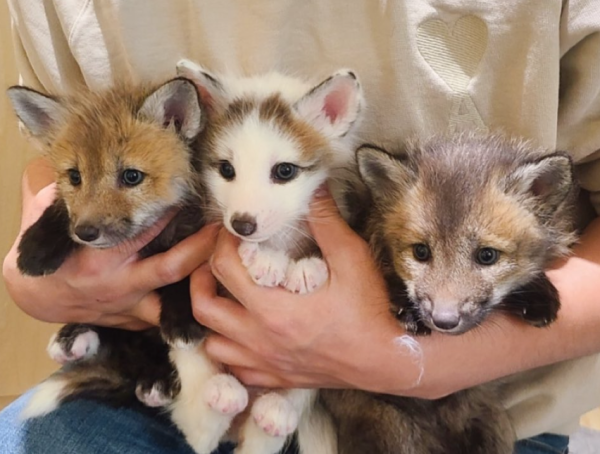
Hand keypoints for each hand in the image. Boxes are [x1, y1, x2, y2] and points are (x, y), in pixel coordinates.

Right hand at [3, 159, 217, 329]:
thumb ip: (64, 190)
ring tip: (230, 262)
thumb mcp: (50, 219)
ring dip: (202, 283)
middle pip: (170, 268)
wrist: (40, 297)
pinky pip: (168, 315)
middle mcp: (119, 284)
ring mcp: (131, 306)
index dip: (169, 213)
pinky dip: (190, 301)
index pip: (140, 232)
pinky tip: (215, 286)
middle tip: (224, 228)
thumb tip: (68, 156)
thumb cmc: (52, 251)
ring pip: (175, 302)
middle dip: (201, 249)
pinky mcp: (137, 320)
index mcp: (98, 259)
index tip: (191, 195)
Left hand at [191, 188, 420, 392]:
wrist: (387, 360)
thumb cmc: (371, 310)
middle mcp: (259, 338)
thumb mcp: (352, 259)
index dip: (221, 243)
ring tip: (227, 298)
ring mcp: (265, 362)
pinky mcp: (276, 379)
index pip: (223, 268)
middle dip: (201, 278)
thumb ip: (326, 222)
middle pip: (204, 307)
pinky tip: (245, 335)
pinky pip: (235, 370)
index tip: (233, 233)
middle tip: (217, 262)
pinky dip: (230, 351)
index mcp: (272, 307)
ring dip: (212, 319)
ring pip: (212, 343)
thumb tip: (312, 188)